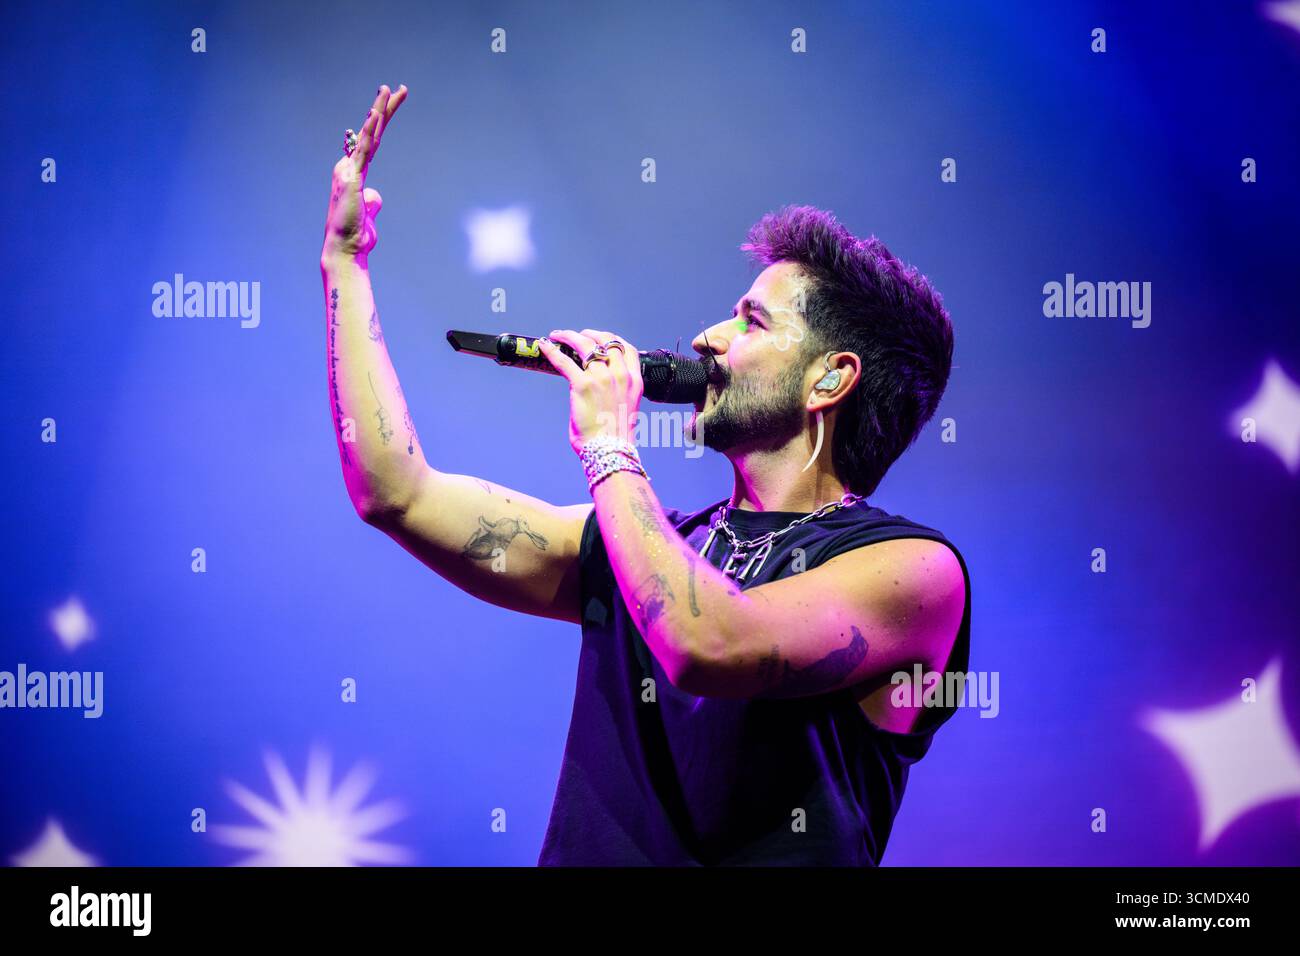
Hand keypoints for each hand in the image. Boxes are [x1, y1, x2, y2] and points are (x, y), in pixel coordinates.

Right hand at [322, 84, 408, 262]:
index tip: (391, 104)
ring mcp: (347, 169)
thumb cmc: (356, 234)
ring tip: (389, 89)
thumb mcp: (368, 212)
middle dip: (385, 108)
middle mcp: (348, 166)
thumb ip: (371, 199)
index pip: (371, 141)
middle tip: (400, 88)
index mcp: (353, 172)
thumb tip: (374, 194)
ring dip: (379, 110)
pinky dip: (369, 131)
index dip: (381, 122)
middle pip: (370, 131)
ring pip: (367, 134)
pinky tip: (376, 115)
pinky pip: (362, 149)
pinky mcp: (350, 177)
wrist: (345, 248)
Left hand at [537, 329, 643, 456]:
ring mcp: (602, 378)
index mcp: (634, 381)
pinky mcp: (582, 385)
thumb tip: (601, 391)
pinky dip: (552, 351)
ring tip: (558, 335)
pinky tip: (544, 346)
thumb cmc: (615, 437)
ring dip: (569, 336)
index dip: (612, 339)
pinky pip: (564, 361)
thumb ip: (617, 393)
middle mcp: (620, 375)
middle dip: (590, 334)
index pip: (627, 349)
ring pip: (585, 345)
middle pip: (606, 340)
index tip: (601, 338)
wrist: (610, 450)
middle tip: (577, 336)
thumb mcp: (625, 408)